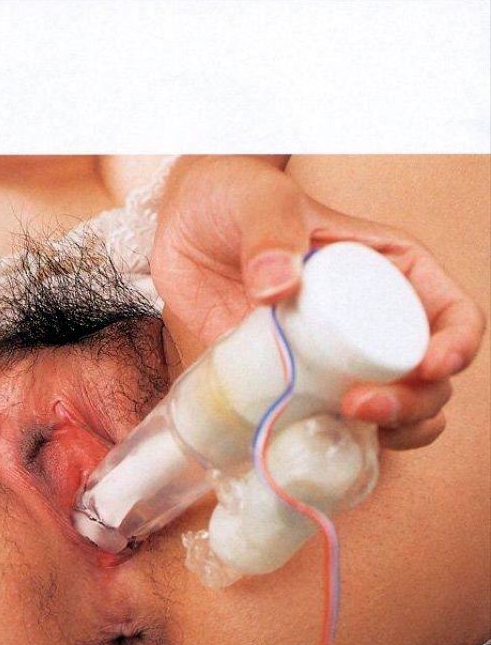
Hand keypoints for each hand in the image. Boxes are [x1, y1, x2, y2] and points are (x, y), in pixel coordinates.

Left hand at [151, 156, 484, 449]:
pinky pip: (332, 428)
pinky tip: (314, 446)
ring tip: (346, 424)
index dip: (457, 345)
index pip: (453, 314)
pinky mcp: (300, 386)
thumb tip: (277, 286)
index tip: (430, 365)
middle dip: (413, 403)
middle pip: (428, 378)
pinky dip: (335, 446)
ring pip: (393, 411)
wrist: (186, 230)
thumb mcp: (260, 201)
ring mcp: (338, 361)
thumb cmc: (238, 198)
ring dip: (388, 433)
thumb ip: (271, 233)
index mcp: (392, 271)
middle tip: (360, 405)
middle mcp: (375, 322)